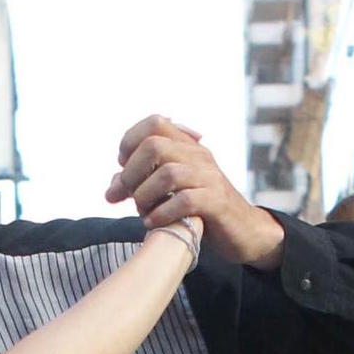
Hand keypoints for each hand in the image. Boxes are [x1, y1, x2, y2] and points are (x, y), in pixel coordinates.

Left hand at [108, 116, 283, 270]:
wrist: (243, 231)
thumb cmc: (202, 210)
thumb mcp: (171, 192)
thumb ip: (143, 186)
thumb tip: (110, 190)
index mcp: (187, 146)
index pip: (154, 122)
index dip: (130, 141)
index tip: (123, 167)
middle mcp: (199, 156)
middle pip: (154, 145)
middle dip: (132, 172)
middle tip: (128, 195)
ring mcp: (210, 177)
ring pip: (167, 173)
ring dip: (145, 196)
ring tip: (142, 212)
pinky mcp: (216, 202)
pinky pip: (184, 200)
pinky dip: (162, 213)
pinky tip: (153, 223)